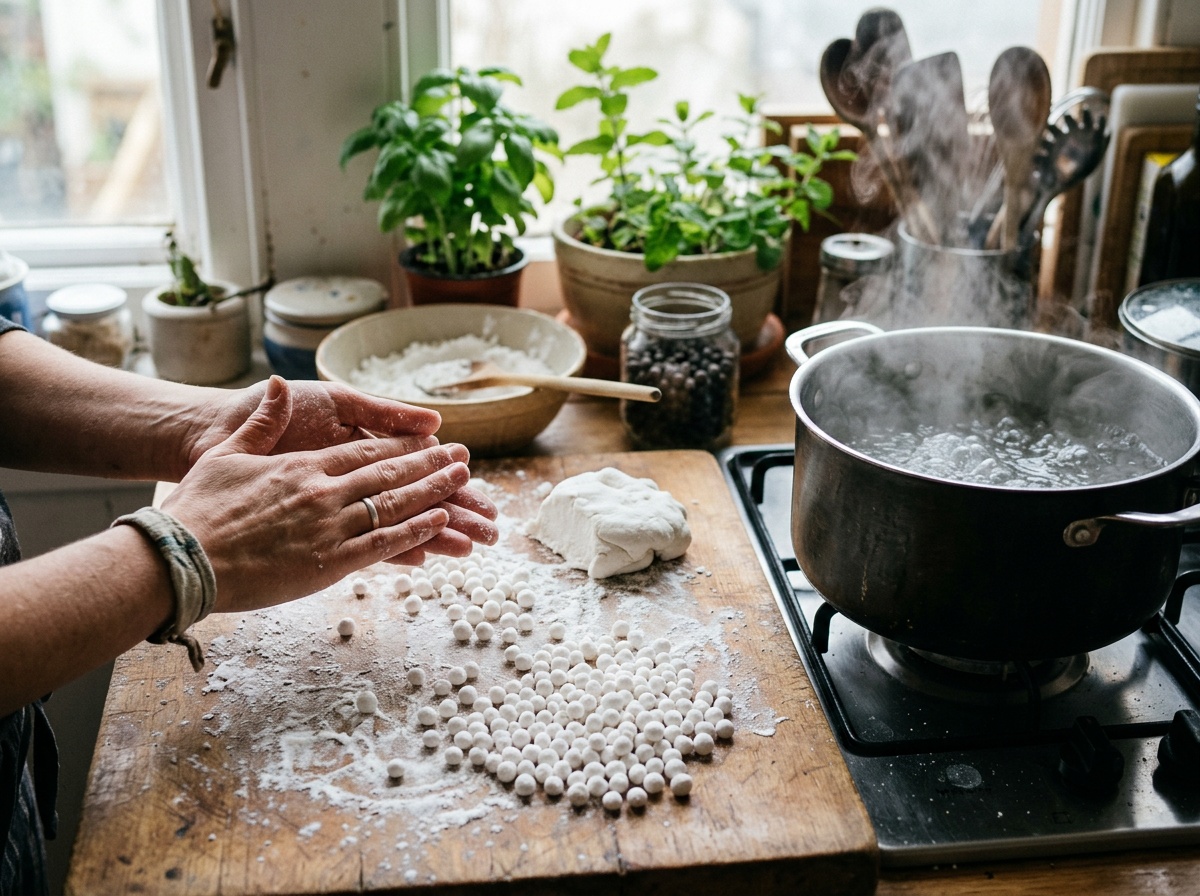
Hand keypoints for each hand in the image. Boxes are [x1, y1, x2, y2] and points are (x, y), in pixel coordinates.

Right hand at [163, 378, 497, 613]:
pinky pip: (381, 546)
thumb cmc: (199, 508)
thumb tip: (282, 385)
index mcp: (303, 467)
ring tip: (464, 485)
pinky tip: (439, 525)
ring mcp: (328, 529)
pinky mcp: (327, 564)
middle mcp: (323, 493)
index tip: (430, 439)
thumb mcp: (229, 453)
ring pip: (393, 507)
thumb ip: (264, 420)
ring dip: (433, 494)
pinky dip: (414, 533)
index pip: (365, 451)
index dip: (402, 444)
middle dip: (430, 466)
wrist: (181, 558)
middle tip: (463, 458)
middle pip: (389, 475)